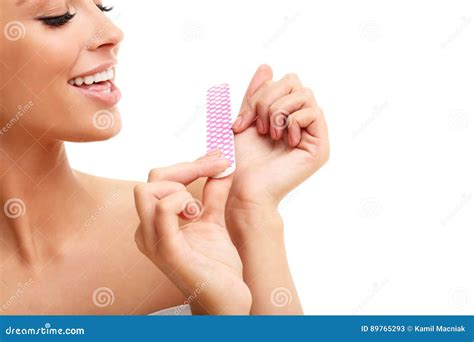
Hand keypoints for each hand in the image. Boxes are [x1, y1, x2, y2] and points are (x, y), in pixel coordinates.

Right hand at [134, 151, 251, 314]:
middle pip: (151, 180)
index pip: (159, 179)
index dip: (190, 164)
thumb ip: (213, 195)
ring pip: (148, 191)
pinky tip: (197, 213)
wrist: (227, 301)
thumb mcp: (214, 222)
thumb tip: (221, 166)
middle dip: (186, 168)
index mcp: (155, 224)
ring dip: (182, 186)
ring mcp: (153, 241)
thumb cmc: (216, 267)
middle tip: (218, 168)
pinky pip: (163, 212)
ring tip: (200, 207)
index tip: (220, 159)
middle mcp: (147, 231)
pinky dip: (181, 201)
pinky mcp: (167, 251)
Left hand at [228, 65, 328, 209]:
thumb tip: (266, 66)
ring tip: (270, 134)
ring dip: (278, 112)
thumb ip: (256, 94)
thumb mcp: (246, 119)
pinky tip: (284, 141)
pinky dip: (292, 122)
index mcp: (286, 116)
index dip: (260, 94)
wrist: (245, 188)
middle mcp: (302, 123)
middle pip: (295, 82)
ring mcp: (313, 134)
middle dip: (268, 100)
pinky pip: (313, 113)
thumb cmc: (243, 161)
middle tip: (258, 127)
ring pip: (304, 95)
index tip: (242, 123)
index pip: (283, 82)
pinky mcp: (319, 147)